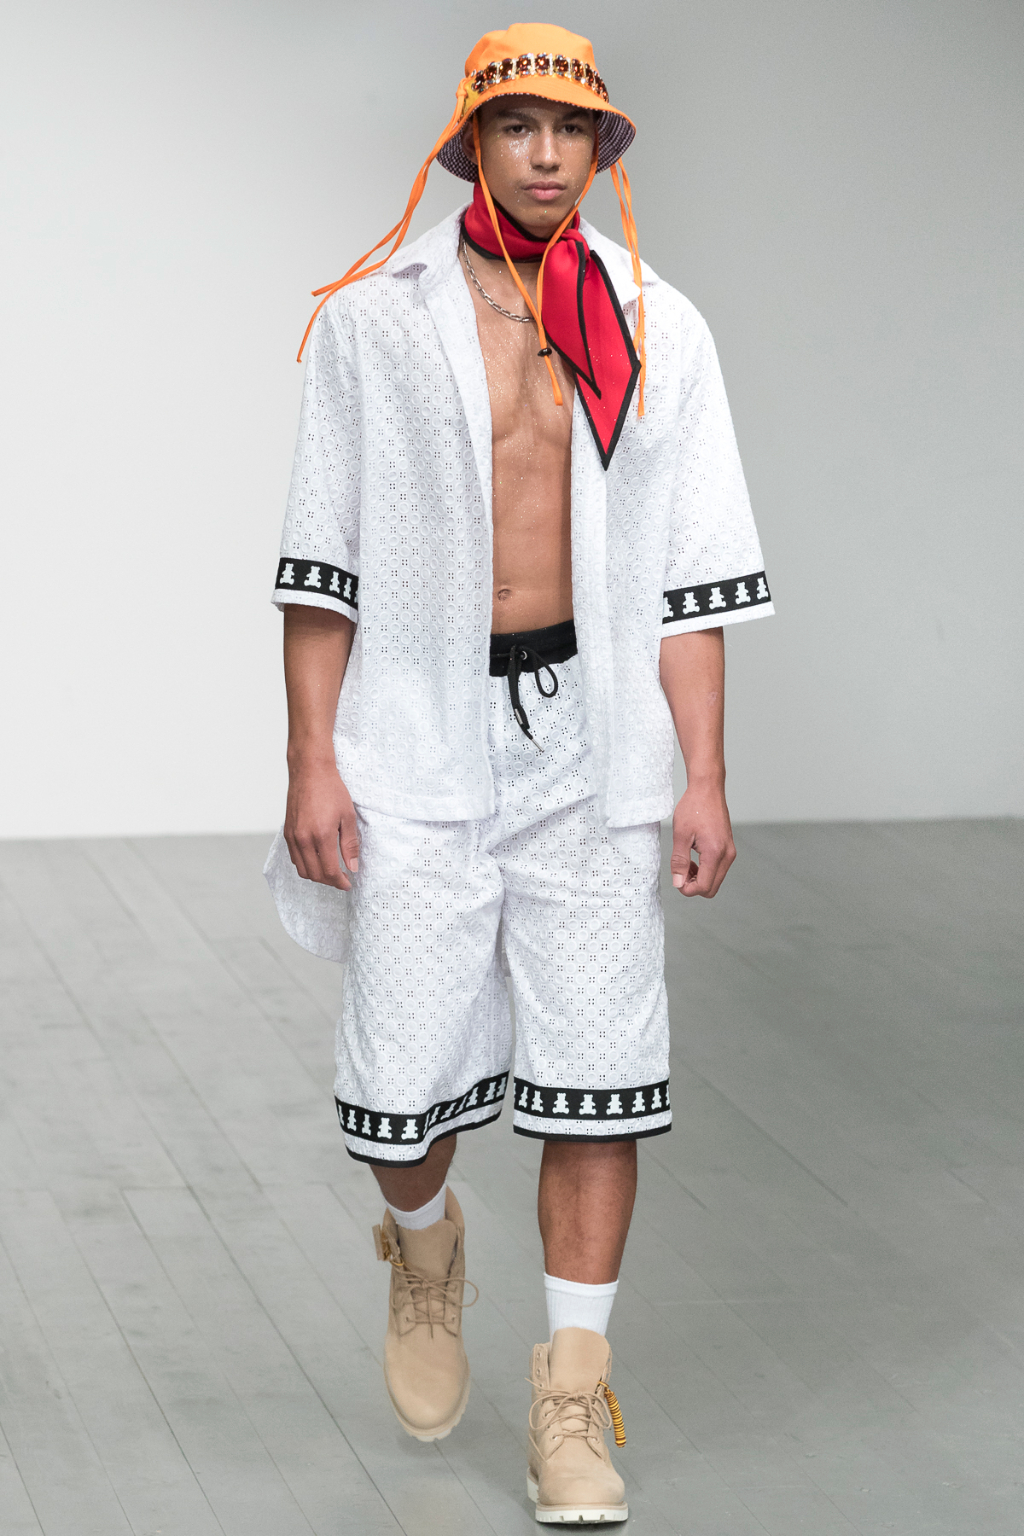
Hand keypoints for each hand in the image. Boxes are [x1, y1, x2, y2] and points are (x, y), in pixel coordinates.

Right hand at [284, 757, 359, 889]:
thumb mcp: (347, 816)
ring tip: (330, 872)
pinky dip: (305, 865)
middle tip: (342, 879)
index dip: (340, 882)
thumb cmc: (331, 790)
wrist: (310, 772)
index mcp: (321, 835)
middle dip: (329, 881)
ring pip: (302, 869)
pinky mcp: (287, 832)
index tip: (348, 883)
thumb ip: (350, 844)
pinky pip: (294, 858)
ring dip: (316, 875)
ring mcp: (292, 836)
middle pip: (314, 874)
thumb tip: (352, 866)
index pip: (329, 871)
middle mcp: (303, 839)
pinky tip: (317, 859)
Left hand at [670, 784, 734, 897]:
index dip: (687, 889)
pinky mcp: (729, 848)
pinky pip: (718, 869)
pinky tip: (694, 858)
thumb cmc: (693, 807)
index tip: (676, 879)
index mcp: (715, 853)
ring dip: (699, 878)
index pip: (704, 887)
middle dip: (694, 886)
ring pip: (715, 880)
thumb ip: (679, 861)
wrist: (707, 789)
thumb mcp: (680, 835)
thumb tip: (678, 883)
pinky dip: (706, 870)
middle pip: (712, 889)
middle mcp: (727, 855)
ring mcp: (730, 852)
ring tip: (686, 863)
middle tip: (680, 872)